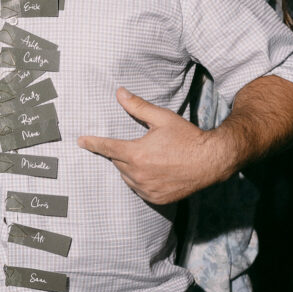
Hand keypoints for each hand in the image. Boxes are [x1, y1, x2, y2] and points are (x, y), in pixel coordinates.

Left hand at [77, 87, 225, 204]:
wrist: (211, 161)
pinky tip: (155, 172)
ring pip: (127, 177)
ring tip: (152, 158)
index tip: (81, 141)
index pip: (107, 147)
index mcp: (137, 154)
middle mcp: (139, 174)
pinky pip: (139, 189)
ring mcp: (147, 189)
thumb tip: (119, 93)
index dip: (93, 143)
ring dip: (132, 168)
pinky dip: (141, 181)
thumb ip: (138, 107)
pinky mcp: (156, 198)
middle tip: (143, 145)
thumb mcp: (162, 118)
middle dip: (124, 153)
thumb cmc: (187, 138)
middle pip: (119, 162)